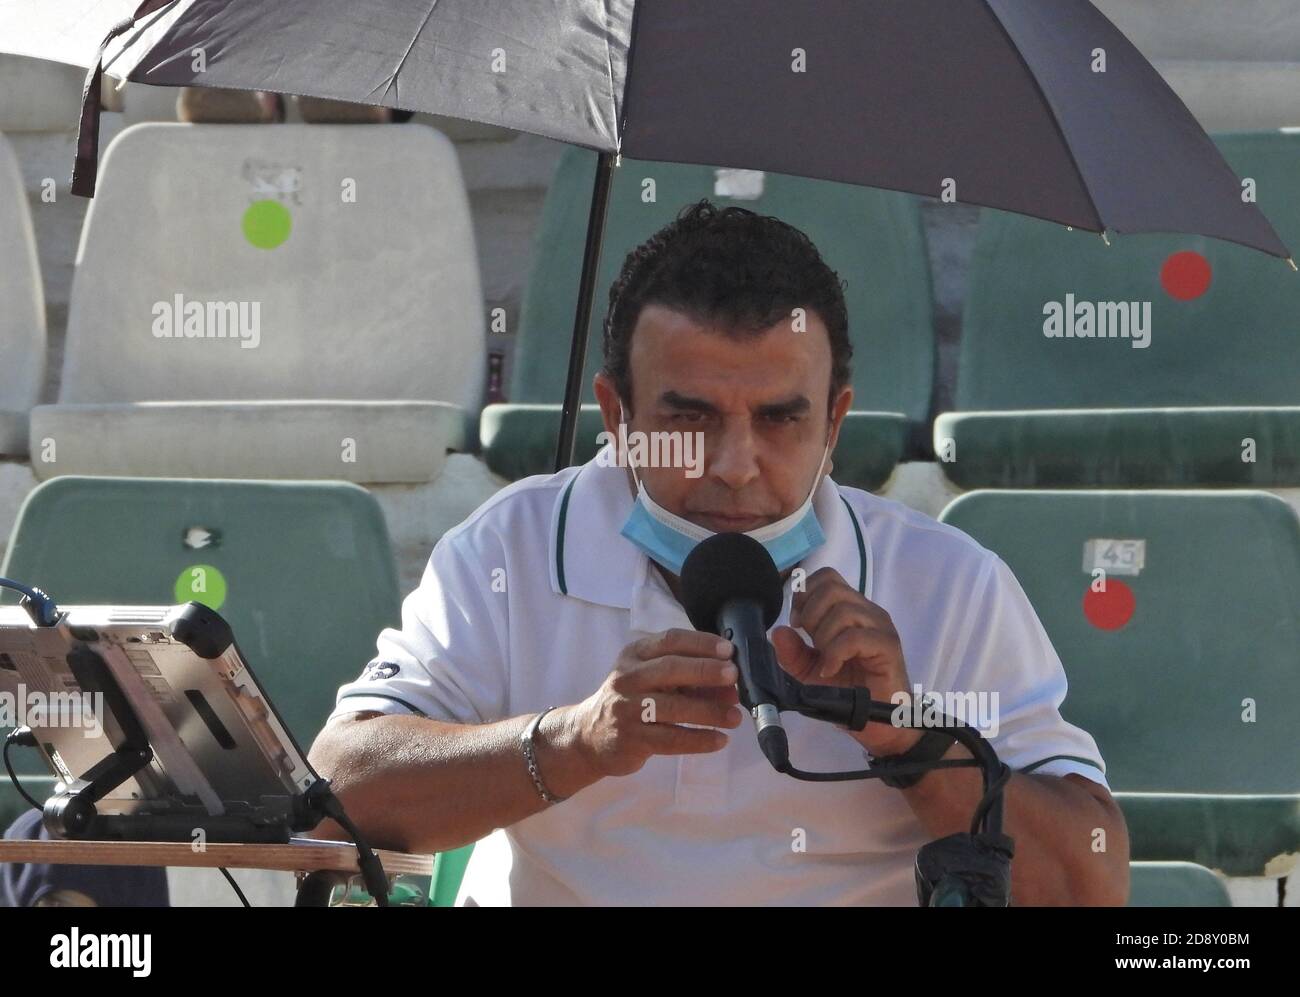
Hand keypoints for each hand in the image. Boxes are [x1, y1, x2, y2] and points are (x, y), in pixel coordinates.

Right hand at [568, 628, 743, 777]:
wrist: (588, 735)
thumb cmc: (630, 701)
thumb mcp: (651, 680)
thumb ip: (687, 678)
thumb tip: (731, 685)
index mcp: (634, 655)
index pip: (669, 640)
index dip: (700, 643)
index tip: (728, 649)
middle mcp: (627, 677)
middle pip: (670, 669)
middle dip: (705, 671)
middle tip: (734, 677)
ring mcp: (626, 709)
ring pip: (673, 707)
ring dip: (709, 711)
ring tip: (734, 717)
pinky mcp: (631, 739)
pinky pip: (671, 739)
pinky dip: (698, 740)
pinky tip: (719, 740)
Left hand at [770, 567, 920, 757]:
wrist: (879, 723)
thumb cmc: (849, 693)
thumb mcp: (810, 673)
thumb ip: (793, 652)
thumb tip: (777, 631)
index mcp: (851, 610)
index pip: (826, 577)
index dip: (805, 595)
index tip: (797, 624)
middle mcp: (868, 612)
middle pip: (831, 587)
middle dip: (810, 614)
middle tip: (810, 643)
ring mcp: (880, 627)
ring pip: (842, 610)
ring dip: (823, 637)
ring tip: (825, 661)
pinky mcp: (887, 646)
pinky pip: (854, 636)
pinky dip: (835, 653)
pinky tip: (830, 670)